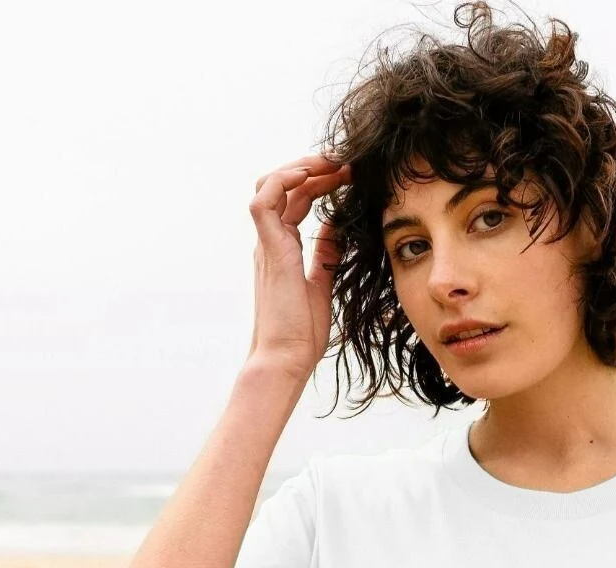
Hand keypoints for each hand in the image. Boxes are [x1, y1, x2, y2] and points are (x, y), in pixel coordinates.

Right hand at [245, 151, 352, 381]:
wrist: (286, 358)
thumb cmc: (302, 333)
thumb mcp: (323, 284)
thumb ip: (327, 254)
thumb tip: (339, 229)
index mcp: (284, 249)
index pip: (298, 202)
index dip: (322, 183)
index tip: (351, 176)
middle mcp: (272, 242)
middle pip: (286, 187)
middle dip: (314, 168)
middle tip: (346, 161)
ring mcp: (267, 244)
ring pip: (272, 185)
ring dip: (301, 167)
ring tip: (332, 163)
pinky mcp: (267, 249)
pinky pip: (264, 200)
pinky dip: (284, 180)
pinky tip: (311, 175)